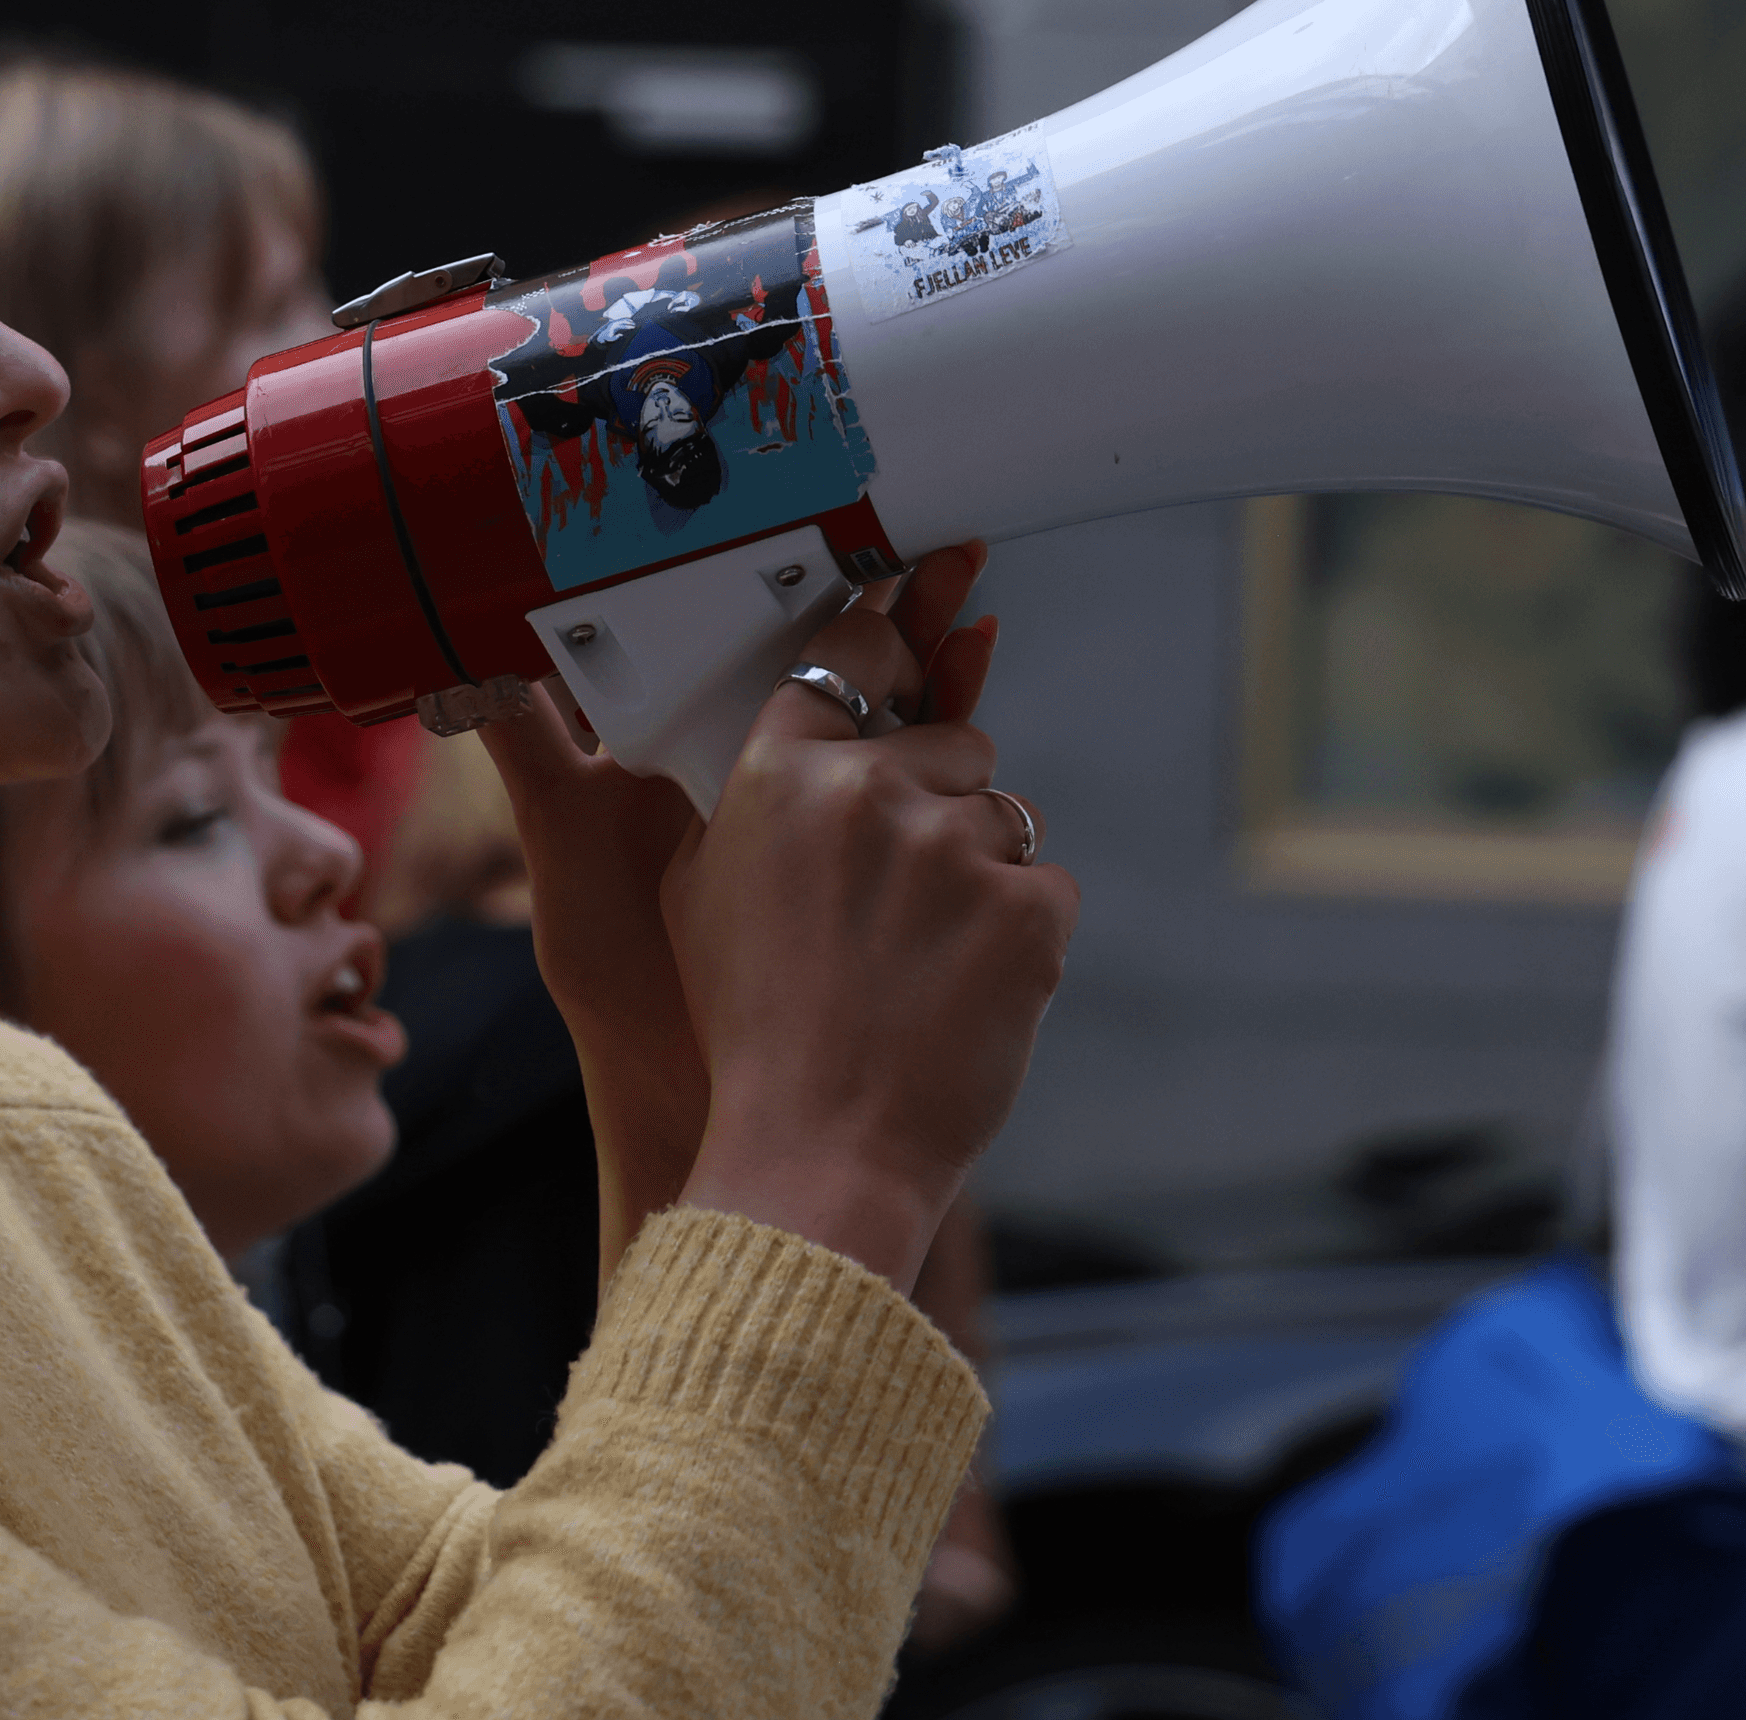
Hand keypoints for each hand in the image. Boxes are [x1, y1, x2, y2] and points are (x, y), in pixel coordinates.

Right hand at [486, 544, 1026, 1275]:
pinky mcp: (1028, 908)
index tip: (922, 592)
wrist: (816, 1153)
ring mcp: (953, 846)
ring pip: (1002, 813)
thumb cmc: (747, 1032)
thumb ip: (746, 800)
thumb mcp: (699, 896)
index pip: (849, 650)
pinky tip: (964, 991)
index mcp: (776, 775)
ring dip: (978, 872)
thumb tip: (784, 743)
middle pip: (951, 734)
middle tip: (899, 895)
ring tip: (921, 963)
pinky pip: (1046, 885)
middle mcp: (867, 789)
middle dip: (939, 792)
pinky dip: (1021, 935)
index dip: (888, 631)